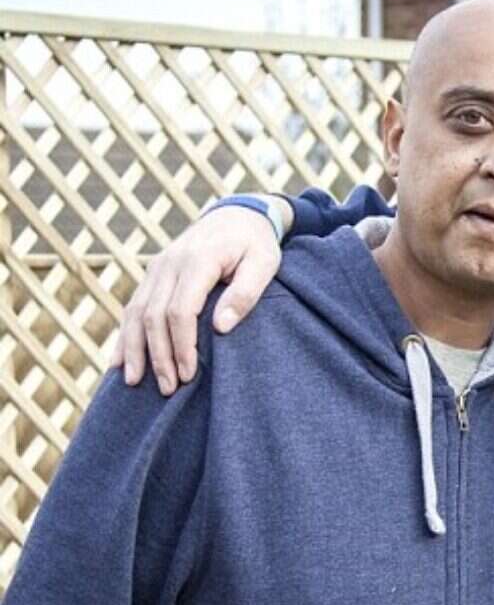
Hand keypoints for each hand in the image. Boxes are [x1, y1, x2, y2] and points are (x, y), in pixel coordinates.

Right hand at [109, 206, 281, 394]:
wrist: (236, 215)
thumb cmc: (256, 244)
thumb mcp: (264, 264)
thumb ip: (245, 294)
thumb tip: (221, 327)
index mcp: (197, 261)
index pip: (180, 310)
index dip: (181, 345)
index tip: (188, 373)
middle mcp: (169, 264)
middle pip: (153, 316)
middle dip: (159, 355)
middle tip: (168, 389)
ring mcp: (157, 268)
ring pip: (135, 313)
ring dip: (134, 350)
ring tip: (134, 382)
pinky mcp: (153, 275)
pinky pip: (132, 307)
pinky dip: (125, 336)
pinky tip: (119, 362)